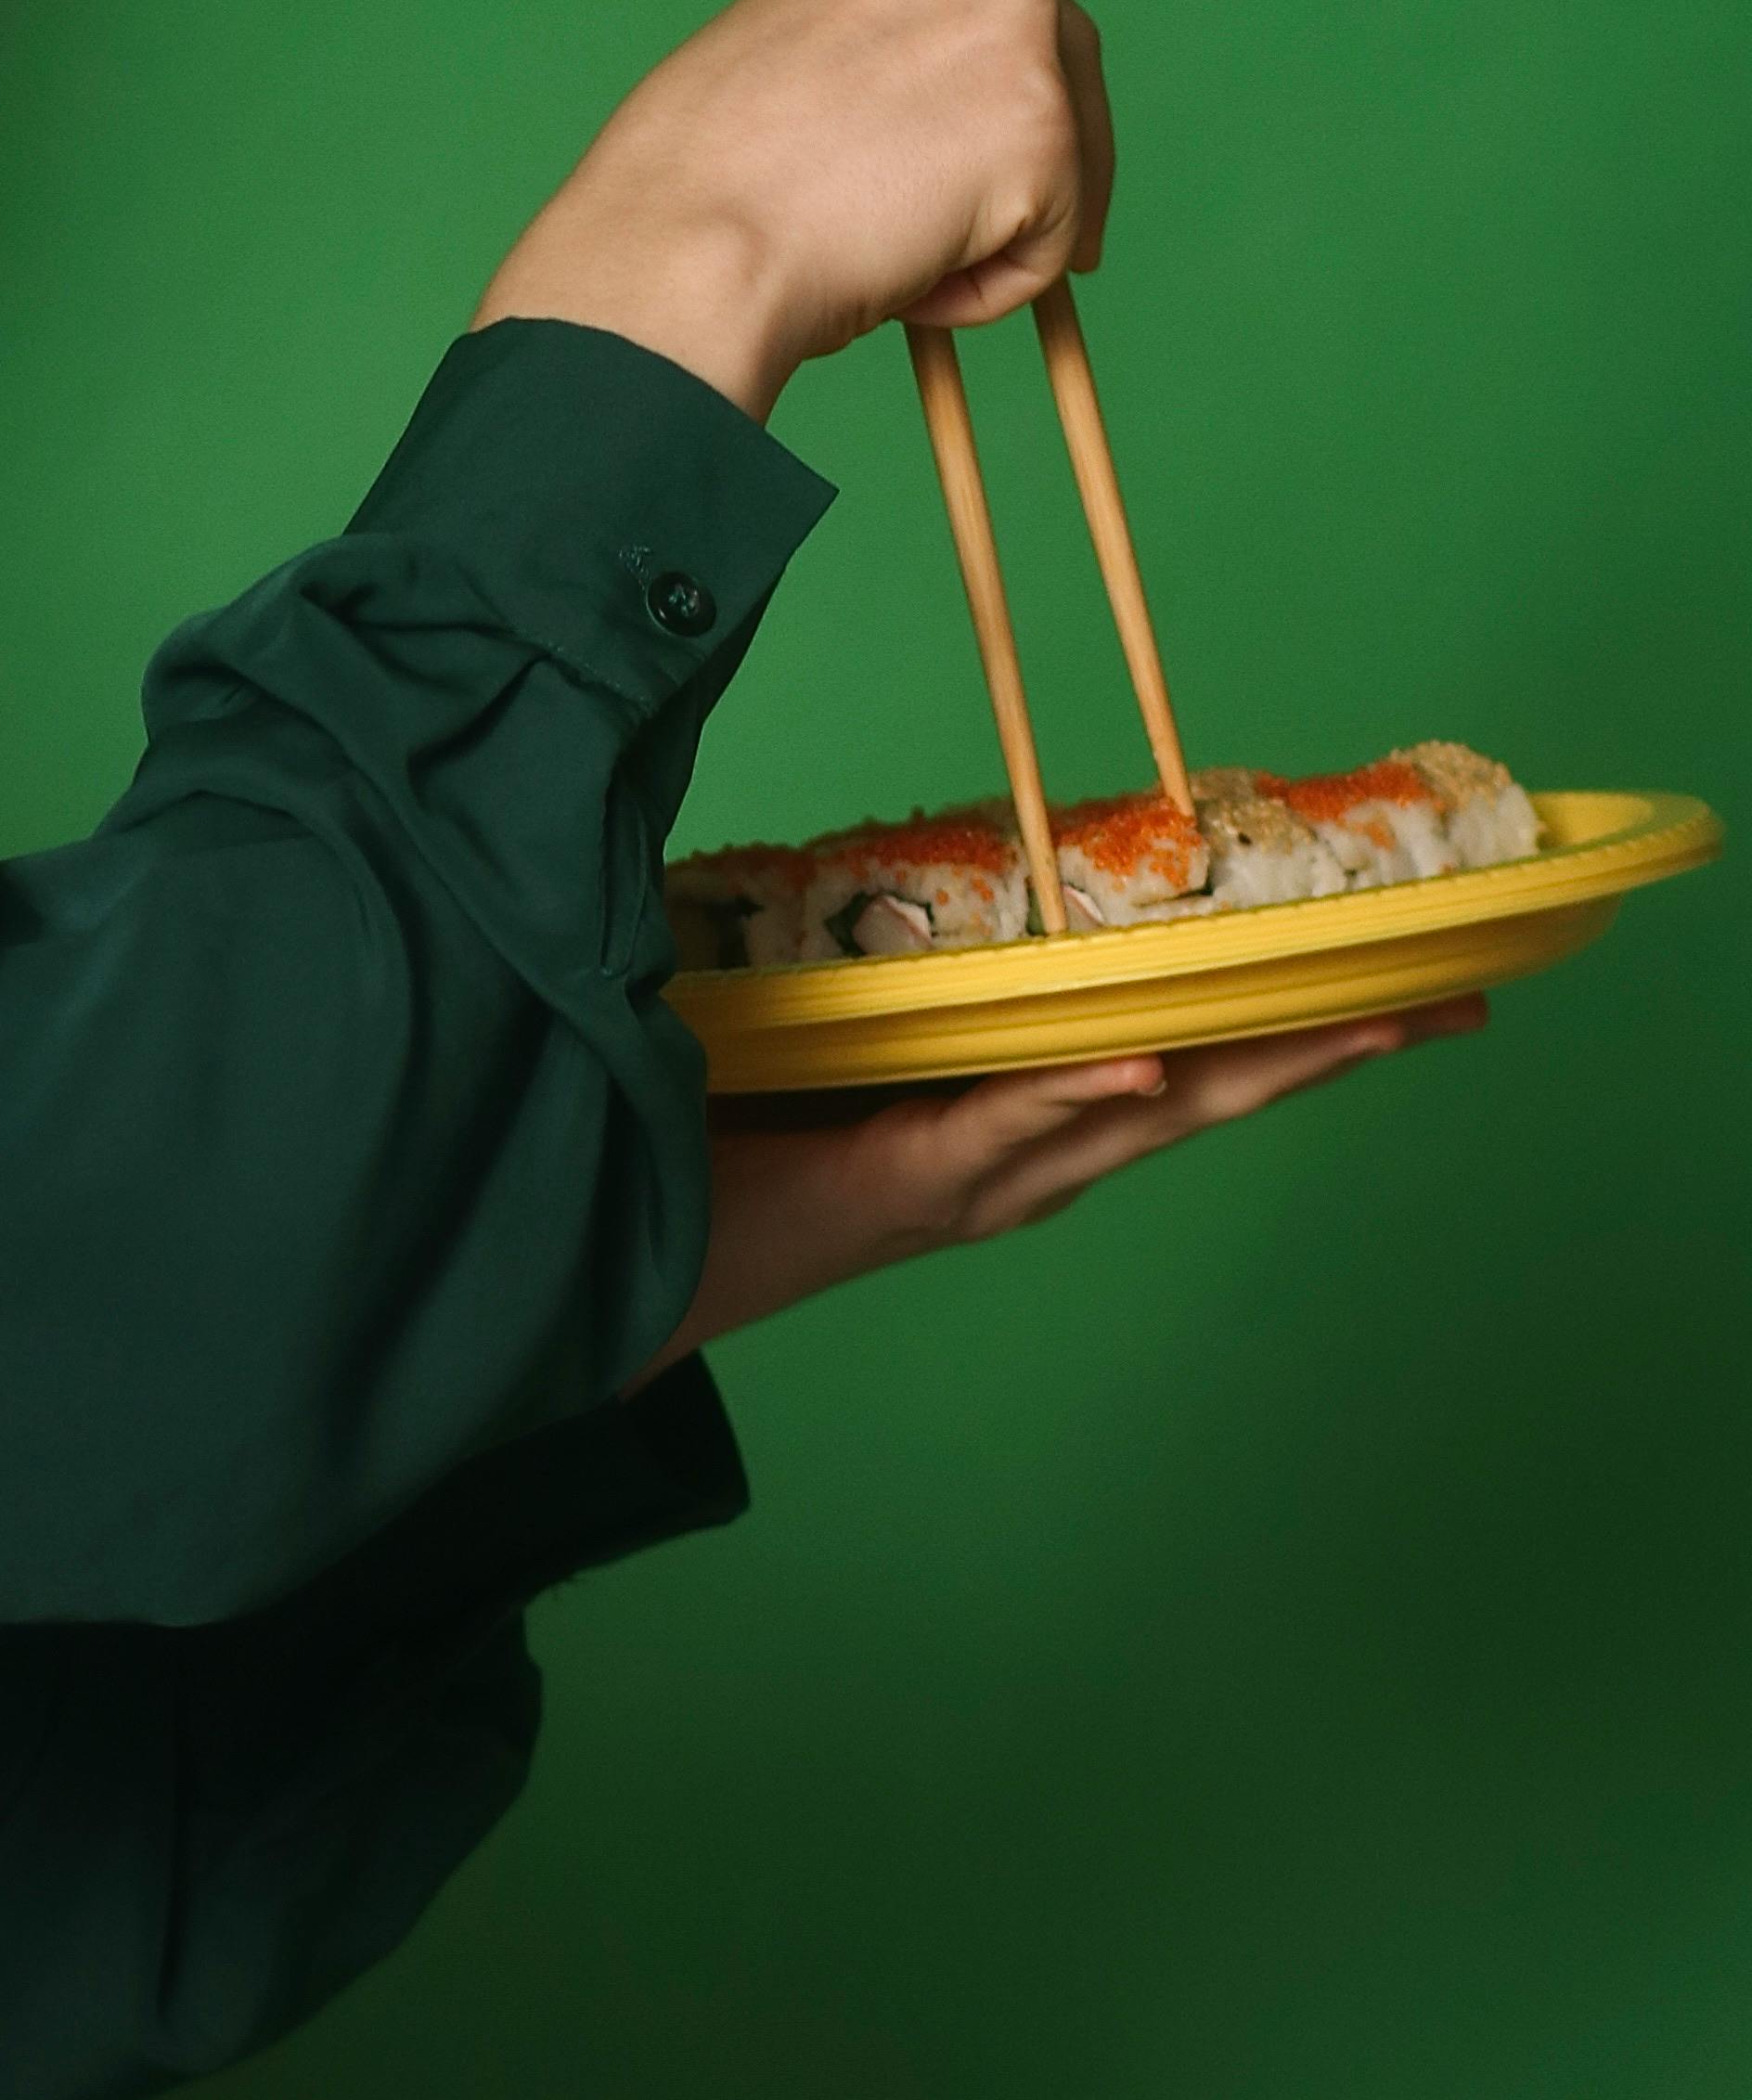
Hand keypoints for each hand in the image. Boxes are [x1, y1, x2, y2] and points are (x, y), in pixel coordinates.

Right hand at [472, 0, 1112, 416]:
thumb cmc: (709, 156)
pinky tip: (908, 282)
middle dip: (1020, 147)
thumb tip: (954, 101)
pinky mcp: (1051, 137)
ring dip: (996, 221)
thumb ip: (888, 31)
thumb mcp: (802, 26)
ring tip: (895, 256)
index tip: (944, 126)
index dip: (976, 69)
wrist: (692, 233)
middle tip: (947, 218)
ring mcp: (1027, 36)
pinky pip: (1055, 243)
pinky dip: (992, 285)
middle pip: (1064, 61)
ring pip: (1069, 157)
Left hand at [644, 998, 1491, 1371]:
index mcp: (1028, 1110)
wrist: (648, 1246)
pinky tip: (1146, 1065)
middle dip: (1330, 1046)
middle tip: (1452, 1004)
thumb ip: (922, 961)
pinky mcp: (904, 1180)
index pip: (1184, 1052)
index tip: (1401, 977)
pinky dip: (1075, 1097)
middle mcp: (1027, 1153)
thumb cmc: (747, 1125)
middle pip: (1206, 1088)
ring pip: (1137, 1113)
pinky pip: (1002, 1130)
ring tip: (1354, 1024)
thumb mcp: (859, 1022)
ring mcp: (977, 1175)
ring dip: (1247, 1067)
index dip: (1291, 1017)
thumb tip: (963, 853)